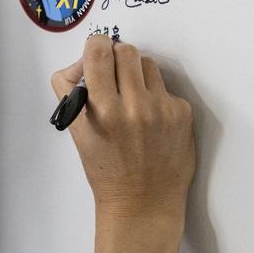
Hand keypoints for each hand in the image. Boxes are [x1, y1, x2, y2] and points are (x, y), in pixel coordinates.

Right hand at [51, 36, 195, 220]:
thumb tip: (82, 63)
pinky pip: (165, 88)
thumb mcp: (77, 133)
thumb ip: (72, 94)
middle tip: (113, 77)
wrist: (142, 204)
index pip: (98, 51)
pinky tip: (150, 120)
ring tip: (132, 99)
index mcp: (102, 109)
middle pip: (125, 50)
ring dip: (137, 75)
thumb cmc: (107, 172)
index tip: (96, 56)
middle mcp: (133, 105)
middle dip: (116, 58)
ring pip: (147, 64)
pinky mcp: (182, 113)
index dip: (95, 48)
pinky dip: (156, 97)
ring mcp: (161, 108)